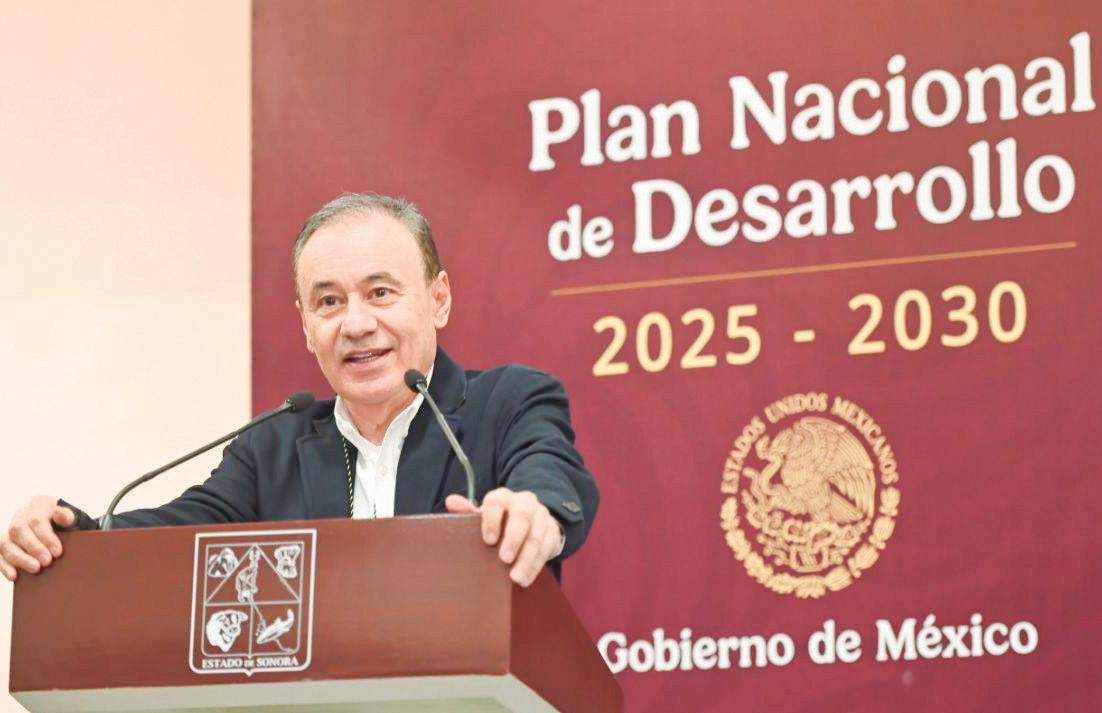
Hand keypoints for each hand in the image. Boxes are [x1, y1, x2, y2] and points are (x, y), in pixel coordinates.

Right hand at [1, 496, 74, 580]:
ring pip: (5, 542)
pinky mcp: (5, 544)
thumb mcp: (75, 519)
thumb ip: (68, 517)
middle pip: (18, 529)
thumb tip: (59, 512)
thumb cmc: (71, 526)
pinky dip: (5, 566)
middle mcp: (21, 514)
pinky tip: (15, 576)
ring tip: (35, 569)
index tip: (57, 552)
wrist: (66, 532)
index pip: (37, 519)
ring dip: (19, 558)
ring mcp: (10, 529)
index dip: (46, 537)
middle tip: (46, 562)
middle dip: (32, 548)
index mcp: (39, 504)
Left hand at [446, 488, 561, 586]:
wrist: (531, 520)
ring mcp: (541, 515)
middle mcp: (524, 502)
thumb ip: (468, 511)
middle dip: (514, 539)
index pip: (496, 502)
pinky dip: (536, 565)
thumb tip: (451, 501)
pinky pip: (547, 548)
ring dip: (527, 558)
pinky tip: (525, 578)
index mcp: (503, 497)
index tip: (488, 540)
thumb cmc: (500, 521)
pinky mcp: (552, 530)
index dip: (492, 520)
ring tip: (516, 577)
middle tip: (504, 559)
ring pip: (536, 535)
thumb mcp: (485, 516)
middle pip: (522, 516)